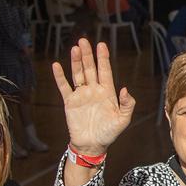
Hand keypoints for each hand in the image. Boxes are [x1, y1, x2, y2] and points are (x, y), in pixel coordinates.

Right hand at [51, 39, 134, 153]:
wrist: (92, 145)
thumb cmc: (109, 133)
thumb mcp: (123, 120)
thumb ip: (127, 104)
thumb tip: (125, 89)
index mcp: (107, 92)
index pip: (105, 71)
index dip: (103, 58)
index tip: (101, 45)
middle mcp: (94, 90)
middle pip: (90, 68)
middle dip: (88, 55)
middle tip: (84, 40)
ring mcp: (81, 95)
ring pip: (78, 74)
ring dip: (76, 61)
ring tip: (75, 48)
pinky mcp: (70, 102)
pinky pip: (64, 86)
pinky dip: (60, 76)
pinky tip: (57, 65)